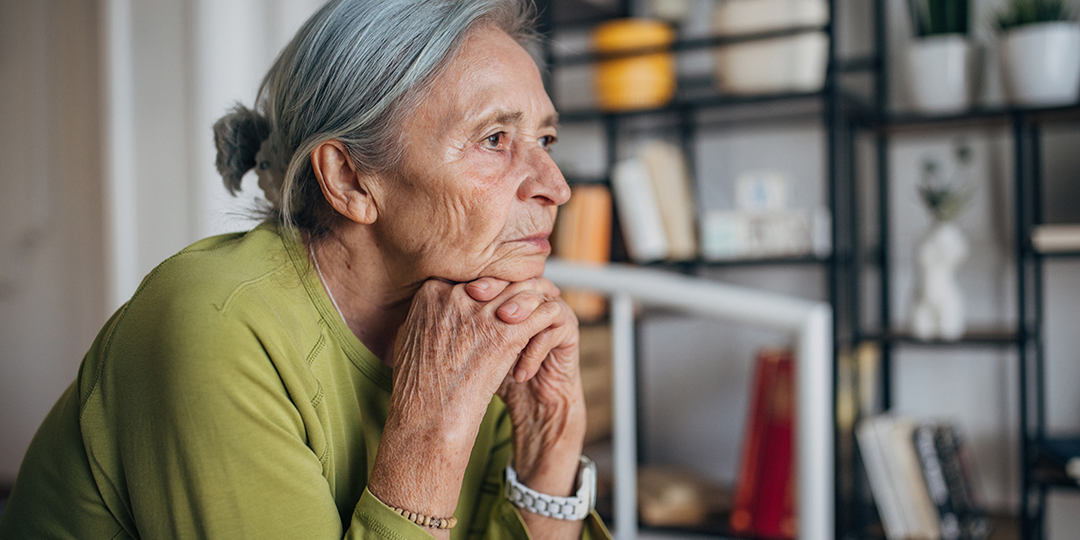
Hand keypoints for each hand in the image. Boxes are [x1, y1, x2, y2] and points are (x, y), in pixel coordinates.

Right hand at [368, 278, 567, 530]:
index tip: (497, 291)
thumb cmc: (418, 385)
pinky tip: (550, 324)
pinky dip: (547, 316)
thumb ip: (425, 312)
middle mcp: (454, 296)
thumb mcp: (409, 337)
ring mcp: (480, 313)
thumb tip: (433, 301)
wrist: (428, 418)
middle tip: (526, 292)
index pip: (469, 272)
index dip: (488, 281)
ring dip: (534, 297)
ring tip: (541, 304)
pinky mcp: (506, 334)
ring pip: (520, 289)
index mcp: (430, 293)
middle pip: (496, 277)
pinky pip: (538, 313)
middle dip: (512, 285)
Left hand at [467, 278, 587, 539]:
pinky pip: (556, 323)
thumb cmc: (490, 372)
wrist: (528, 401)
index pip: (490, 270)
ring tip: (502, 327)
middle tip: (474, 297)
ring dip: (520, 307)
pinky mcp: (567, 329)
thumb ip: (450, 323)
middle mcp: (529, 293)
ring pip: (539, 292)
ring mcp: (550, 307)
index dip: (473, 275)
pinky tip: (518, 373)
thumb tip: (411, 303)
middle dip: (495, 286)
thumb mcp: (467, 346)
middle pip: (514, 274)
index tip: (453, 287)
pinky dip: (536, 347)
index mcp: (503, 291)